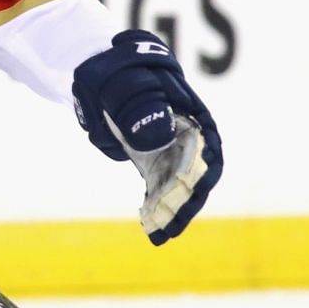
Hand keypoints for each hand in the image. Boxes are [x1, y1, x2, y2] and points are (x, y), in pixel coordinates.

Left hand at [72, 30, 223, 244]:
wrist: (100, 74)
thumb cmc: (115, 72)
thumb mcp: (123, 83)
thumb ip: (140, 105)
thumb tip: (160, 138)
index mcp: (187, 108)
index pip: (208, 140)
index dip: (207, 164)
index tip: (201, 185)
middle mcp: (185, 132)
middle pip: (198, 169)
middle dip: (189, 198)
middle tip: (177, 223)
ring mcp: (170, 149)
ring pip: (180, 184)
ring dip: (175, 209)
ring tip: (164, 234)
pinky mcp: (154, 162)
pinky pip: (160, 187)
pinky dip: (157, 206)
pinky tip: (150, 226)